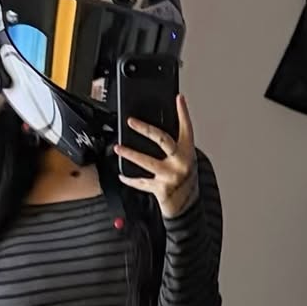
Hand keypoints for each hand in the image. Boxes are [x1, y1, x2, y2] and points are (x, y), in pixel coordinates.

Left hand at [116, 95, 198, 218]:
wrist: (187, 206)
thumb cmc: (184, 180)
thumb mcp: (184, 160)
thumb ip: (174, 147)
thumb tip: (154, 130)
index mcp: (188, 152)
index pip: (187, 128)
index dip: (183, 113)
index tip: (179, 98)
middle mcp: (181, 162)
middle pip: (162, 140)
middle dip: (145, 129)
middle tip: (131, 122)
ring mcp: (171, 176)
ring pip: (147, 161)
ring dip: (130, 154)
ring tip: (118, 148)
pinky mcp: (161, 188)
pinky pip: (141, 182)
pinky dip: (130, 179)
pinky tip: (122, 175)